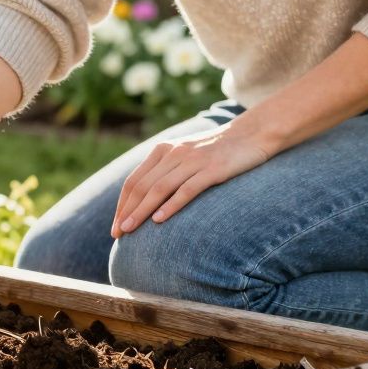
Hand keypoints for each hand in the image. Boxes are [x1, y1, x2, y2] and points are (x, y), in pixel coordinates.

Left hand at [112, 122, 275, 237]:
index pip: (133, 181)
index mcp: (162, 151)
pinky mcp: (213, 169)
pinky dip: (171, 205)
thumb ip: (166, 172)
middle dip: (127, 212)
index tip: (115, 226)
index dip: (122, 205)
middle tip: (117, 234)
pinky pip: (187, 189)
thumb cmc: (216, 151)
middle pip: (142, 187)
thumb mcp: (185, 156)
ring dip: (141, 211)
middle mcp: (173, 154)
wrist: (253, 134)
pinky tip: (160, 220)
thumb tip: (146, 201)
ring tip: (129, 230)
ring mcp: (193, 161)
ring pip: (159, 189)